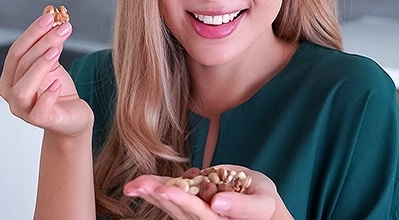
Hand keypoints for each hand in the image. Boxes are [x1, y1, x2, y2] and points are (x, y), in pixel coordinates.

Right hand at [0, 13, 92, 136]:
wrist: (73, 117)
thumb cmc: (59, 91)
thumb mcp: (53, 65)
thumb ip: (48, 46)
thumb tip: (51, 21)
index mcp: (10, 78)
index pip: (16, 52)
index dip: (32, 33)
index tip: (49, 17)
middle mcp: (12, 95)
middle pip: (21, 64)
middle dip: (42, 42)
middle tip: (61, 28)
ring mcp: (23, 110)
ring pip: (23, 87)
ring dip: (39, 66)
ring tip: (56, 51)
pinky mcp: (40, 121)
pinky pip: (39, 110)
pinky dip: (48, 95)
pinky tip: (58, 83)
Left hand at [123, 165, 293, 219]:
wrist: (262, 209)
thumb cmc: (265, 207)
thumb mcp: (263, 204)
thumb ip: (243, 207)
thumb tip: (218, 202)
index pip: (198, 213)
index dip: (181, 201)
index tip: (165, 190)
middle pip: (178, 210)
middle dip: (157, 196)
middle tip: (137, 186)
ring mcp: (195, 213)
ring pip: (170, 205)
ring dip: (151, 194)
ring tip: (133, 186)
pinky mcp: (191, 204)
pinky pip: (172, 196)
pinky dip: (157, 188)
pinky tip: (141, 185)